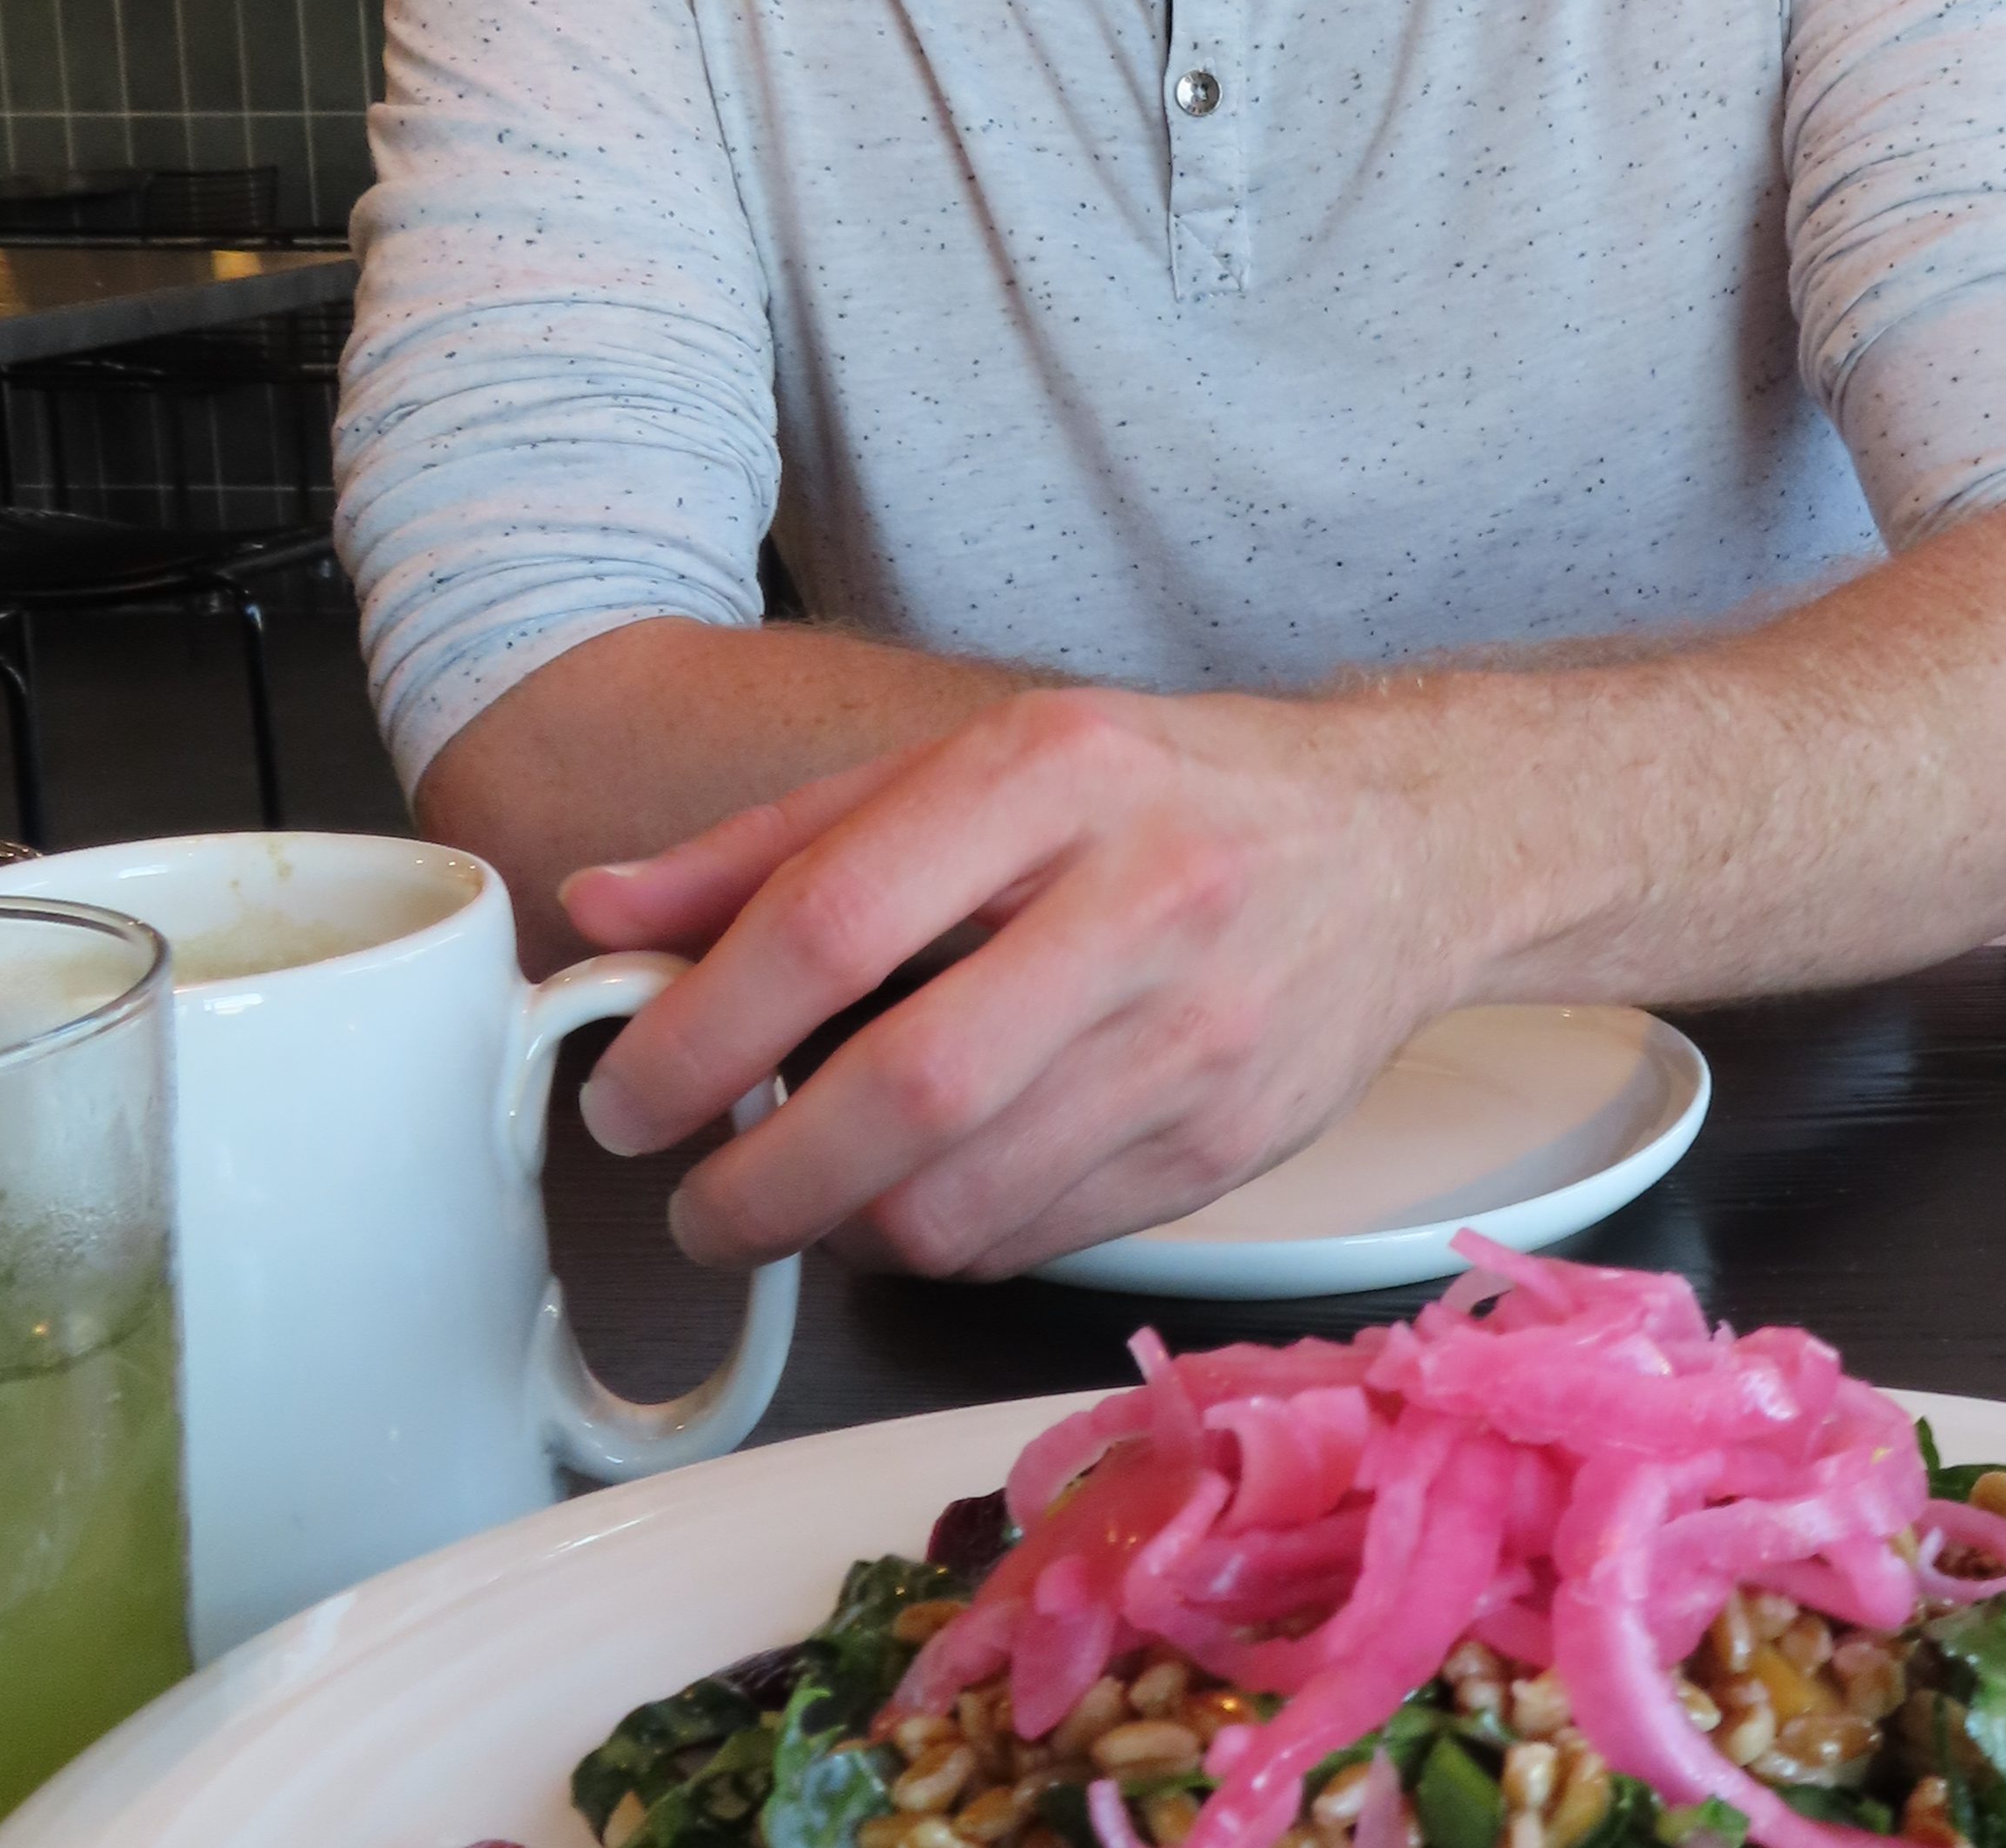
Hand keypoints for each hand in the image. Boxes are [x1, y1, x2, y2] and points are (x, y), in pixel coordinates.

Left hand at [559, 683, 1467, 1276]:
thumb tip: (602, 911)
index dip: (700, 1032)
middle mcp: (1142, 897)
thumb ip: (781, 844)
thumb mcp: (979, 761)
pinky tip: (933, 1190)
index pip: (836, 919)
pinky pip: (1039, 1243)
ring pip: (968, 1202)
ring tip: (814, 1192)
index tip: (628, 1096)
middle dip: (758, 1184)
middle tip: (697, 1200)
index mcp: (1054, 772)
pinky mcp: (1232, 1146)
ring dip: (846, 1232)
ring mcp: (1201, 1033)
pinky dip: (951, 1242)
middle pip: (905, 1092)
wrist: (1403, 841)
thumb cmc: (1164, 792)